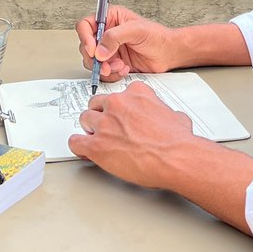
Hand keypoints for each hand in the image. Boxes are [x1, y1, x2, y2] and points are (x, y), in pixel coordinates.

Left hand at [68, 82, 196, 187]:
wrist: (174, 158)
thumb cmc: (177, 140)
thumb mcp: (176, 116)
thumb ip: (163, 112)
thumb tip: (168, 119)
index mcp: (135, 93)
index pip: (119, 94)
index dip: (119, 108)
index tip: (120, 116)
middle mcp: (117, 103)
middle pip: (97, 103)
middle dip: (100, 115)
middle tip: (107, 127)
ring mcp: (104, 123)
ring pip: (84, 119)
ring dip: (89, 129)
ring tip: (96, 138)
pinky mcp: (96, 145)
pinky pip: (76, 142)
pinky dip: (78, 146)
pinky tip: (83, 150)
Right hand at [76, 4, 176, 80]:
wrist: (168, 53)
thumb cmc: (157, 36)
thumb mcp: (136, 30)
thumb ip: (115, 37)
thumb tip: (99, 50)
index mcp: (110, 18)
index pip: (86, 25)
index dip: (86, 38)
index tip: (93, 50)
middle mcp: (107, 34)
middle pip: (86, 46)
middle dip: (95, 58)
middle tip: (105, 64)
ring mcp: (109, 50)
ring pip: (93, 62)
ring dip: (104, 67)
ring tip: (119, 66)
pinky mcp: (114, 63)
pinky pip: (103, 72)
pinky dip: (112, 74)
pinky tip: (124, 69)